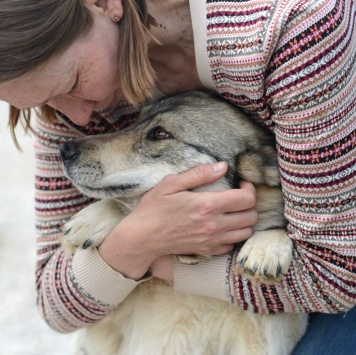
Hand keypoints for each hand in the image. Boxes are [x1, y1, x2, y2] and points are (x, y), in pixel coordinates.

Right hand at [98, 162, 257, 279]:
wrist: (142, 238)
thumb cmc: (154, 208)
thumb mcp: (171, 184)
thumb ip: (199, 174)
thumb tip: (223, 166)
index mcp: (207, 205)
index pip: (246, 199)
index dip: (249, 189)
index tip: (241, 183)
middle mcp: (214, 225)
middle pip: (251, 216)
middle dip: (250, 203)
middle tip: (238, 196)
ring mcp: (212, 240)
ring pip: (246, 232)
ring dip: (244, 220)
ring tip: (233, 211)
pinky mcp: (207, 251)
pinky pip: (232, 245)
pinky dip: (233, 235)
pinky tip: (223, 226)